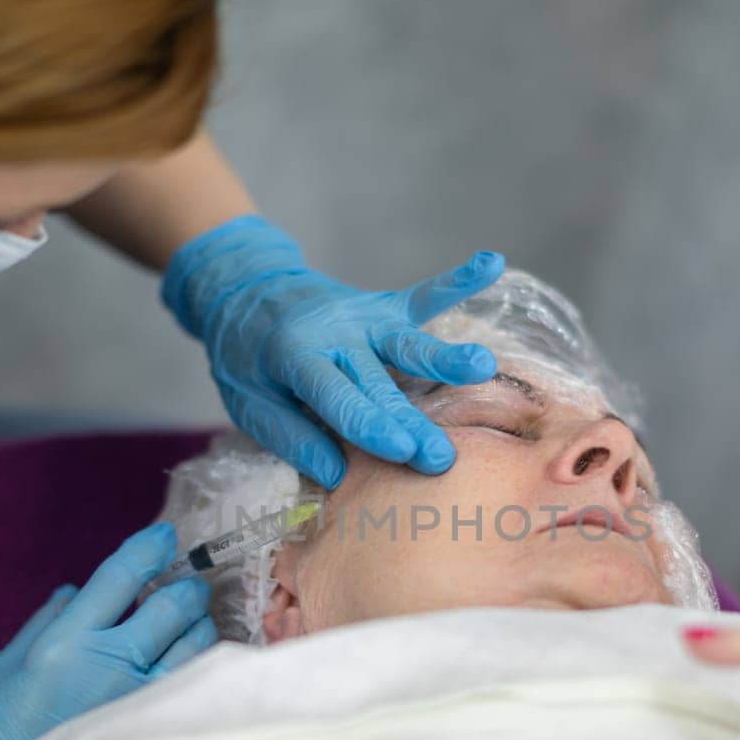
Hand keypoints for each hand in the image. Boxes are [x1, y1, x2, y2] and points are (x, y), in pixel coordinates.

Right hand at [0, 523, 216, 739]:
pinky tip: (194, 664)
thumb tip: (76, 589)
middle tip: (188, 587)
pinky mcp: (155, 728)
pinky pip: (195, 682)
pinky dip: (200, 664)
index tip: (166, 536)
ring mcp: (137, 697)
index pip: (120, 576)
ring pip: (195, 642)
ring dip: (199, 625)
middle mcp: (107, 663)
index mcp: (65, 640)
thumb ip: (44, 622)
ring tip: (191, 625)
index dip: (149, 548)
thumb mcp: (4, 666)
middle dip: (187, 588)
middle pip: (173, 605)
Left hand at [161, 214, 504, 487]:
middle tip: (441, 459)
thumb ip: (291, 437)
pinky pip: (423, 296)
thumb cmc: (248, 359)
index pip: (338, 397)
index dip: (369, 426)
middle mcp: (336, 332)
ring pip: (408, 342)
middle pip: (380, 385)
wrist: (247, 290)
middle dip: (412, 423)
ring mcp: (364, 315)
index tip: (402, 453)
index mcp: (296, 355)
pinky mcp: (383, 305)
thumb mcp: (248, 402)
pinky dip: (458, 280)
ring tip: (481, 365)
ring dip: (445, 357)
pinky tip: (492, 263)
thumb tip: (337, 475)